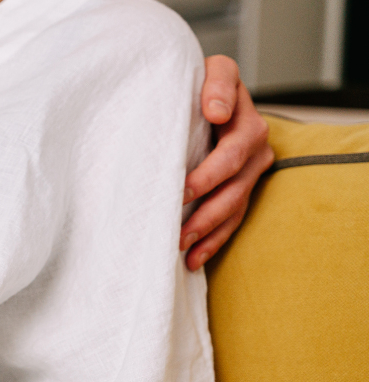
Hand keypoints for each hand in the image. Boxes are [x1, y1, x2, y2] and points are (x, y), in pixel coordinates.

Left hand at [182, 55, 274, 270]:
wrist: (202, 93)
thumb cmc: (194, 84)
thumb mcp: (205, 72)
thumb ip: (214, 84)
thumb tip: (216, 111)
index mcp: (243, 115)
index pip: (233, 147)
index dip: (209, 172)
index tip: (181, 189)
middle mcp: (255, 140)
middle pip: (233, 182)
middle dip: (204, 207)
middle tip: (176, 228)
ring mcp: (252, 166)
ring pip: (234, 204)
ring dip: (208, 229)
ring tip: (183, 247)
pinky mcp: (242, 185)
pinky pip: (232, 217)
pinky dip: (213, 240)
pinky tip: (193, 259)